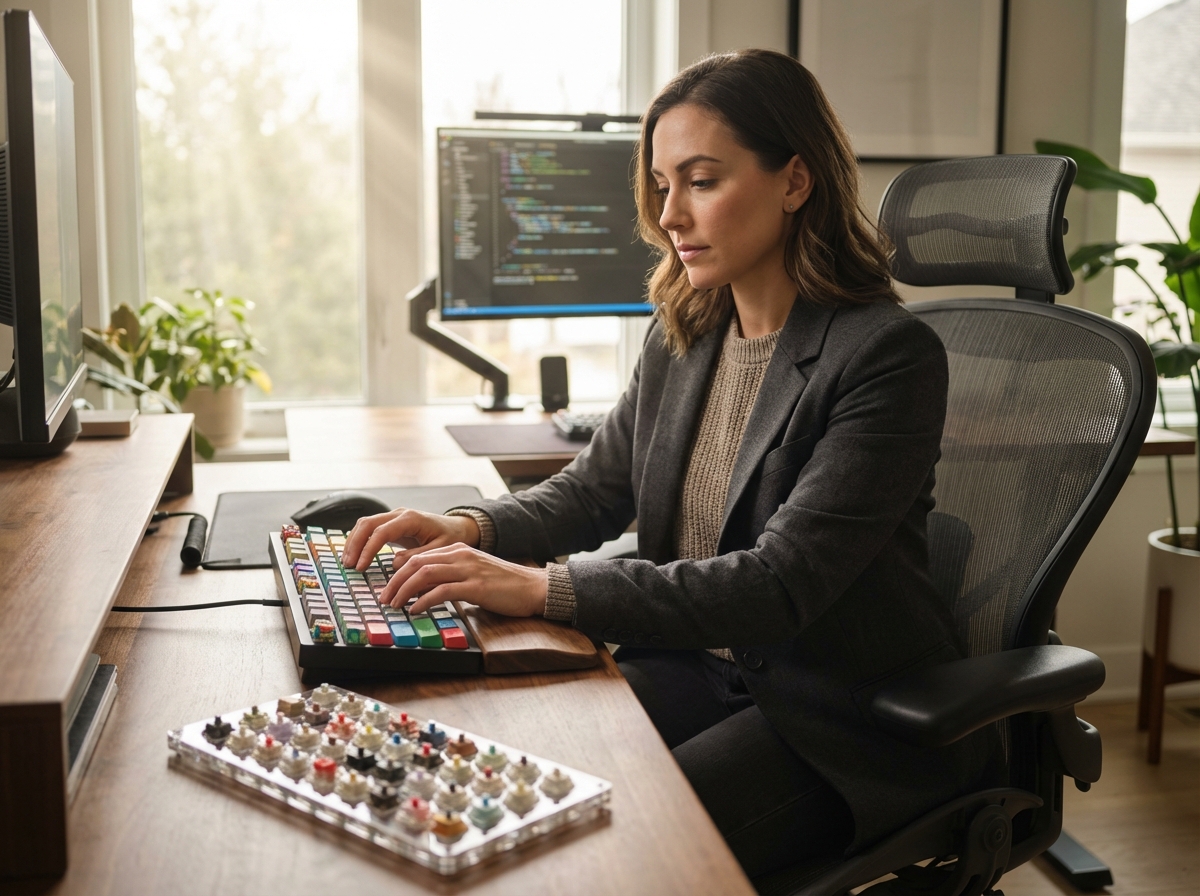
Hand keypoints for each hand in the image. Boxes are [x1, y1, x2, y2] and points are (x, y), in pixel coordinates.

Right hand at [342, 507, 479, 570]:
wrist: (456, 528)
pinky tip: (355, 554)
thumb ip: (417, 556)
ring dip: (354, 541)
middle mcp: (399, 514)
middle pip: (367, 523)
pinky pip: (370, 528)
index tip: (361, 567)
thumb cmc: (450, 538)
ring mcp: (393, 516)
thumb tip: (394, 563)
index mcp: (411, 519)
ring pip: (365, 523)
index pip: (381, 532)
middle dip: (355, 544)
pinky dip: (359, 539)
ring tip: (348, 562)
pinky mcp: (391, 523)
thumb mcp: (439, 550)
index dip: (368, 549)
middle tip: (348, 565)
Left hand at [382, 544, 547, 616]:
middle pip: (416, 563)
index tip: (388, 588)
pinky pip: (442, 591)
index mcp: (457, 550)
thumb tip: (422, 591)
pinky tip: (416, 610)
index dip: (398, 572)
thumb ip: (449, 577)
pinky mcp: (476, 586)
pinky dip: (424, 600)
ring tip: (394, 605)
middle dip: (395, 581)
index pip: (419, 557)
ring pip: (425, 574)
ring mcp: (468, 569)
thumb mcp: (472, 574)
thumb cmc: (504, 585)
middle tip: (384, 598)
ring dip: (404, 590)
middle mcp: (460, 555)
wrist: (532, 587)